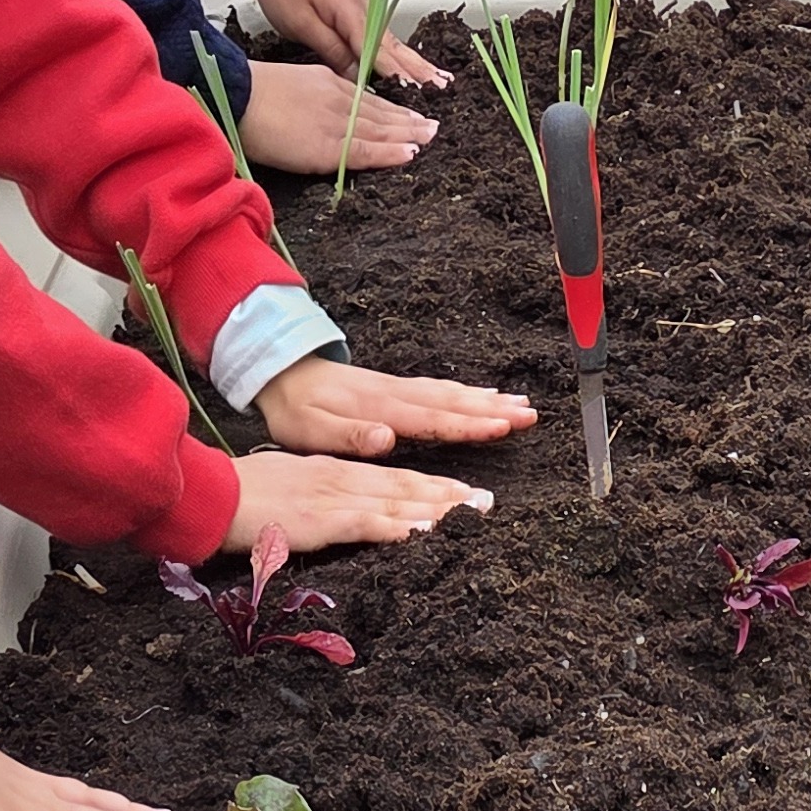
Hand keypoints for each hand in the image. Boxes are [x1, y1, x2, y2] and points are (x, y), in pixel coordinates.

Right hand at [222, 447, 493, 551]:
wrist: (208, 494)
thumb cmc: (244, 500)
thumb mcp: (293, 496)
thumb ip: (325, 504)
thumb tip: (349, 517)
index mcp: (336, 474)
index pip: (394, 480)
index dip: (433, 486)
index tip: (467, 495)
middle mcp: (342, 479)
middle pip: (405, 486)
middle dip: (449, 494)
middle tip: (488, 502)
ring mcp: (332, 496)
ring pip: (394, 499)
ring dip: (436, 505)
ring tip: (472, 511)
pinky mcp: (319, 517)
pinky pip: (365, 521)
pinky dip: (395, 524)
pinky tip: (422, 529)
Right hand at [230, 55, 436, 176]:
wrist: (234, 95)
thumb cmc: (248, 96)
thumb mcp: (289, 88)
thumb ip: (310, 102)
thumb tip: (315, 119)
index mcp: (326, 83)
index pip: (367, 99)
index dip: (393, 109)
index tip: (412, 114)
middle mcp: (337, 99)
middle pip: (381, 112)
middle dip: (409, 120)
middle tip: (433, 126)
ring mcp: (335, 121)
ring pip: (381, 129)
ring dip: (410, 134)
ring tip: (431, 137)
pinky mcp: (327, 145)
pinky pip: (366, 150)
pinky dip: (391, 152)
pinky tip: (411, 153)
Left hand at [248, 0, 449, 87]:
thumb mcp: (301, 23)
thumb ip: (332, 49)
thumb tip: (358, 77)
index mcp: (348, 7)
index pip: (376, 47)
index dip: (394, 72)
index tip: (412, 91)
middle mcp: (363, 6)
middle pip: (393, 45)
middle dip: (418, 68)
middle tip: (442, 88)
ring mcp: (363, 8)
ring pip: (392, 42)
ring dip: (416, 63)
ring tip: (440, 81)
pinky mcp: (358, 11)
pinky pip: (383, 38)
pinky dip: (401, 54)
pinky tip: (415, 67)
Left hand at [252, 360, 537, 460]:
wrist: (279, 371)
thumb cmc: (294, 410)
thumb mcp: (311, 430)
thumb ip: (350, 435)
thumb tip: (388, 439)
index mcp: (379, 409)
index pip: (432, 418)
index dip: (467, 424)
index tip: (501, 426)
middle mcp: (394, 395)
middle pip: (451, 401)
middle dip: (493, 409)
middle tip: (530, 415)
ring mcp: (397, 389)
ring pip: (450, 393)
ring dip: (487, 399)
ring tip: (522, 404)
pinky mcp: (396, 388)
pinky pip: (439, 388)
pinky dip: (466, 390)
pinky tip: (486, 394)